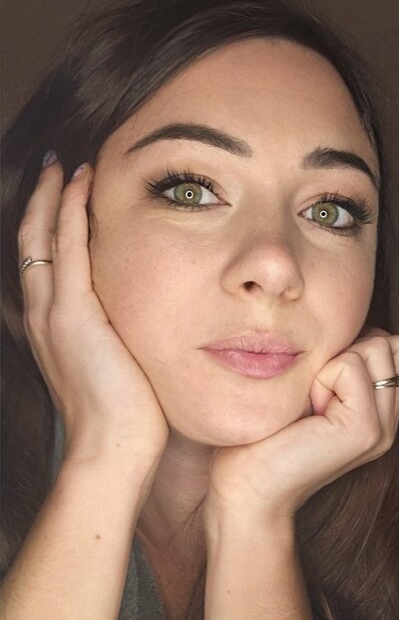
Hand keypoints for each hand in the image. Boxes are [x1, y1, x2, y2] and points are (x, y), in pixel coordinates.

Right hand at [19, 158, 167, 468]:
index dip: (50, 231)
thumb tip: (145, 336)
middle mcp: (44, 319)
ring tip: (65, 166)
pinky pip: (67, 249)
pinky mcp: (74, 316)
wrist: (111, 452)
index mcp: (54, 333)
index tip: (64, 200)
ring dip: (52, 199)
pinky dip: (70, 213)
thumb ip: (122, 348)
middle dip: (42, 204)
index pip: (46, 268)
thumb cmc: (126, 426)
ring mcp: (54, 315)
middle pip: (33, 245)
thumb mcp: (119, 376)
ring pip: (43, 239)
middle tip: (55, 168)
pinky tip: (81, 186)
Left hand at [206, 330, 398, 522]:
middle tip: (318, 393)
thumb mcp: (313, 392)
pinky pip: (351, 366)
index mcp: (382, 412)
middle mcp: (391, 421)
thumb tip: (354, 328)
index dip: (359, 348)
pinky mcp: (366, 430)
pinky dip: (322, 377)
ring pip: (380, 346)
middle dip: (353, 351)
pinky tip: (309, 411)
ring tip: (313, 403)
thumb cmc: (266, 438)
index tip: (322, 384)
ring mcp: (384, 428)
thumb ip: (344, 367)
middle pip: (397, 343)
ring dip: (336, 363)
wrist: (249, 490)